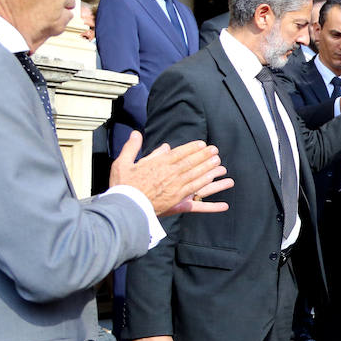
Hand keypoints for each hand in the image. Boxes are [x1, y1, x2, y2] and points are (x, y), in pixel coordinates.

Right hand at [111, 132, 230, 216]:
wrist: (124, 206)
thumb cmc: (122, 185)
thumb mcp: (122, 163)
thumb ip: (131, 147)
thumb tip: (137, 134)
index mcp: (158, 164)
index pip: (179, 153)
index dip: (192, 148)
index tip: (202, 144)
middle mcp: (169, 173)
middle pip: (190, 162)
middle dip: (204, 155)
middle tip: (215, 150)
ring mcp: (175, 186)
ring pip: (195, 175)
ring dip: (207, 168)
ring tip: (218, 162)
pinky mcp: (177, 199)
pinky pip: (194, 190)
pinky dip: (204, 184)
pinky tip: (212, 180)